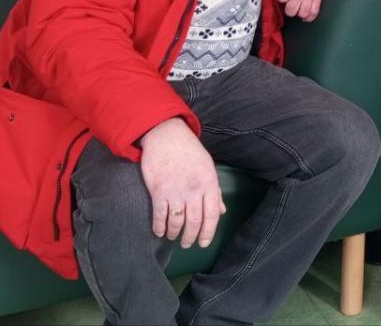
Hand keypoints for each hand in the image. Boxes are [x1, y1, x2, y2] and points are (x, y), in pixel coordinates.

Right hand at [139, 118, 224, 248]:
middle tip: (187, 244)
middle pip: (195, 222)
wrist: (167, 136)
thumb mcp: (208, 167)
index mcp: (209, 183)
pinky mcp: (159, 191)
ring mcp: (176, 191)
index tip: (203, 244)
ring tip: (173, 237)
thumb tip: (221, 211)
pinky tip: (160, 231)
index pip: (212, 215)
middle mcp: (194, 190)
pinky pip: (160, 216)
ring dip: (175, 233)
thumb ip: (214, 191)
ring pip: (177, 221)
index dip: (208, 232)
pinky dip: (159, 227)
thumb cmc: (189, 151)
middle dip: (191, 237)